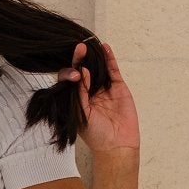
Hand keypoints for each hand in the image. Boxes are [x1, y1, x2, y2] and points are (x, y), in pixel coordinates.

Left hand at [59, 39, 139, 156]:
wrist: (116, 144)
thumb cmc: (95, 134)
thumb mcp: (82, 114)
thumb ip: (79, 94)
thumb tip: (81, 73)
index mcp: (77, 99)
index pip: (71, 80)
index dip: (70, 73)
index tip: (74, 73)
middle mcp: (89, 92)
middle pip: (84, 70)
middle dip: (80, 59)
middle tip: (79, 49)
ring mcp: (104, 89)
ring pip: (98, 68)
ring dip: (94, 55)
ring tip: (89, 43)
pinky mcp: (118, 87)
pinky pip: (113, 71)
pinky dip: (109, 59)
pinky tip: (105, 48)